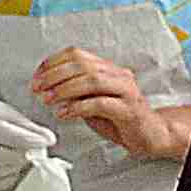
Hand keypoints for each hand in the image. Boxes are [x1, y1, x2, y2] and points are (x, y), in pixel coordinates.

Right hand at [0, 93, 51, 190]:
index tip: (48, 140)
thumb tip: (49, 139)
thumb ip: (26, 127)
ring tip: (22, 161)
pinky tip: (11, 174)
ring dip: (12, 170)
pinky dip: (1, 183)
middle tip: (33, 152)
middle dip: (20, 156)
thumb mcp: (3, 113)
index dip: (27, 139)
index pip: (1, 132)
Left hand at [32, 48, 176, 160]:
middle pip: (82, 65)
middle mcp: (118, 75)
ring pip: (91, 80)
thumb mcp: (92, 101)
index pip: (77, 54)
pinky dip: (77, 107)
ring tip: (47, 100)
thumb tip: (48, 88)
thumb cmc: (121, 119)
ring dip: (64, 89)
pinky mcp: (129, 110)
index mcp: (108, 69)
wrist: (152, 135)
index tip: (37, 76)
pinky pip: (100, 103)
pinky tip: (64, 113)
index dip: (53, 62)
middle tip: (37, 88)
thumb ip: (76, 92)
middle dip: (54, 75)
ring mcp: (126, 91)